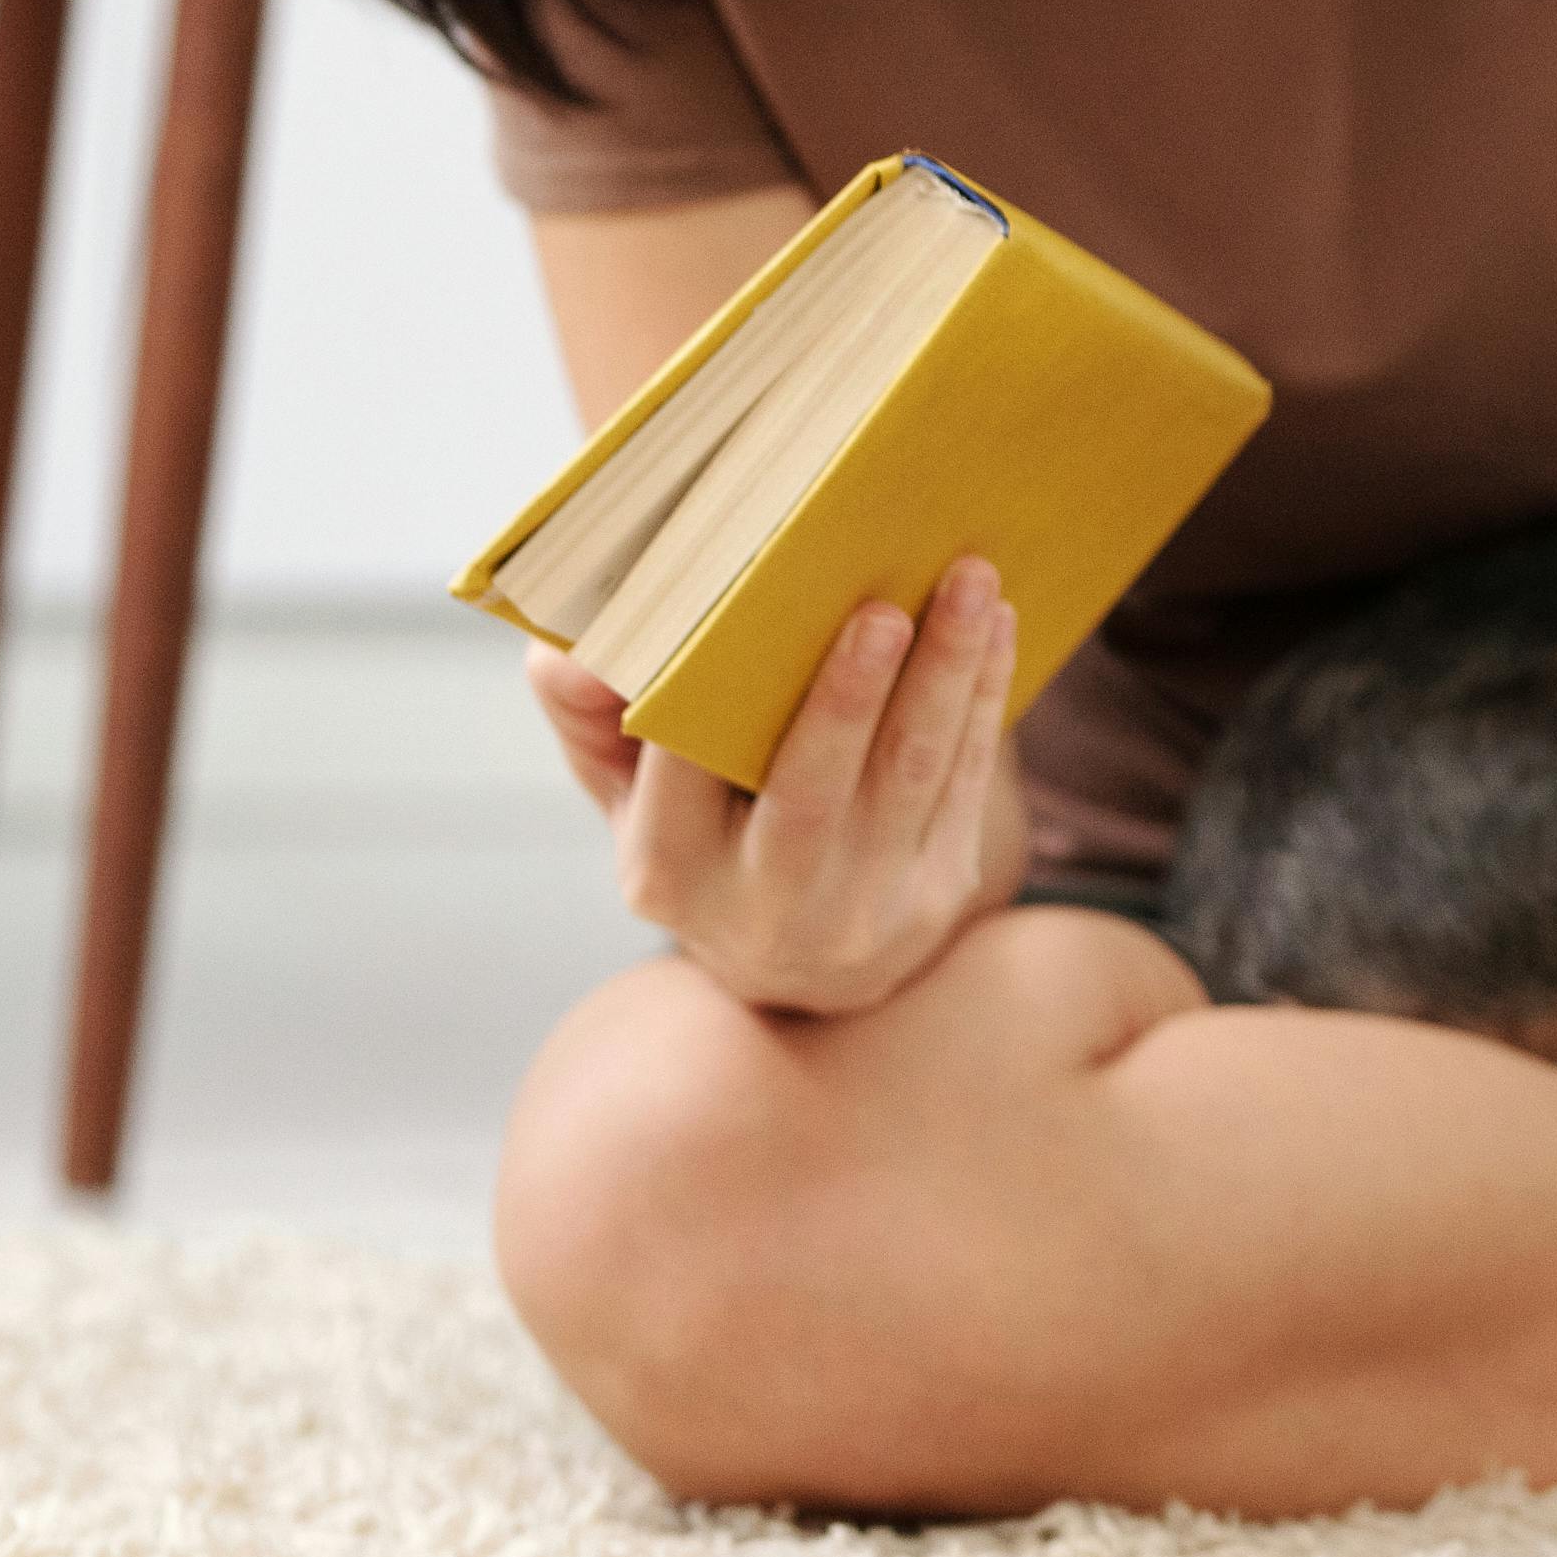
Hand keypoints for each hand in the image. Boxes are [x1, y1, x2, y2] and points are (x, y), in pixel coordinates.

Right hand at [576, 558, 1020, 1016]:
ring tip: (968, 581)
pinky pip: (964, 783)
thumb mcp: (627, 799)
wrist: (800, 974)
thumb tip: (562, 652)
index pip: (677, 772)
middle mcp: (760, 903)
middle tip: (881, 607)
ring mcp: (857, 909)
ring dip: (946, 673)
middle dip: (847, 695)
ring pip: (909, 776)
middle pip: (810, 788)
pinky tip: (995, 627)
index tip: (743, 606)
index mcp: (666, 870)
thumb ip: (591, 720)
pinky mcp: (935, 897)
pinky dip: (982, 697)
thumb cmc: (703, 843)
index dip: (705, 696)